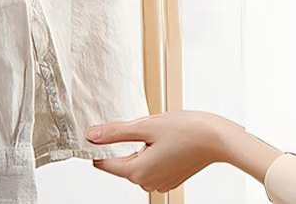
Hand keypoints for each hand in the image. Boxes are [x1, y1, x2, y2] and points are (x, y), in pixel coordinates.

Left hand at [87, 112, 280, 193]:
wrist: (216, 138)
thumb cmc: (185, 130)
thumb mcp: (144, 126)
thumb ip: (115, 133)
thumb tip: (91, 136)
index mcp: (138, 171)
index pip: (106, 164)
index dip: (98, 148)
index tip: (93, 135)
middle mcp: (148, 182)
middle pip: (122, 163)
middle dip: (123, 144)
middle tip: (138, 125)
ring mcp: (161, 182)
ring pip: (137, 163)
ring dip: (138, 147)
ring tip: (154, 131)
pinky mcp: (171, 178)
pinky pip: (151, 165)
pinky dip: (150, 151)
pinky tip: (162, 139)